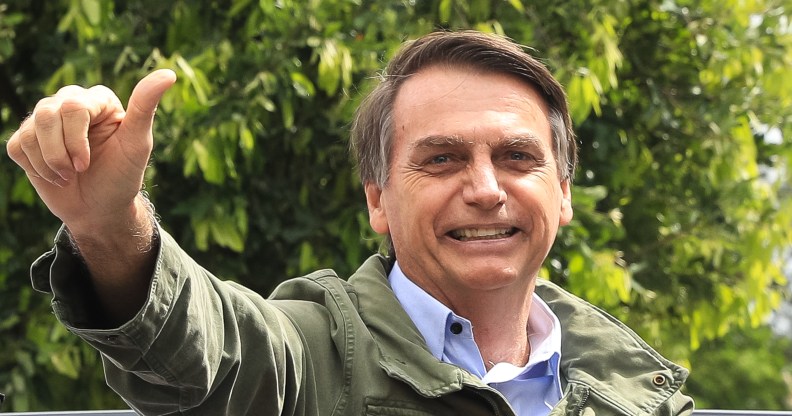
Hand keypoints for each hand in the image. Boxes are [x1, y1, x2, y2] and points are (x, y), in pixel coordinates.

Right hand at [6, 70, 175, 233]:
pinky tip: (54, 175)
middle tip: (79, 171)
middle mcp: (69, 102)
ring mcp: (46, 120)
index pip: (73, 107)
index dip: (76, 140)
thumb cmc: (123, 175)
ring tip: (68, 175)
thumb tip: (168, 74)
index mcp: (98, 99)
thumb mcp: (138, 143)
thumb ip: (145, 107)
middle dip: (61, 153)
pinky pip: (17, 147)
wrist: (100, 208)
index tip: (88, 163)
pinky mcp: (27, 139)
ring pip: (30, 131)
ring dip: (49, 162)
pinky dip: (35, 168)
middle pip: (46, 115)